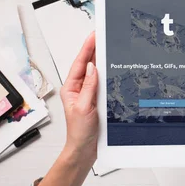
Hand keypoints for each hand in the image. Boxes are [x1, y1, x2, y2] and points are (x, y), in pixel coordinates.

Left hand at [36, 33, 98, 185]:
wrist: (84, 151)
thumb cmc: (79, 133)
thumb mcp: (84, 108)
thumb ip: (89, 87)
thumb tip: (92, 67)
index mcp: (71, 88)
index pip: (79, 63)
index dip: (87, 48)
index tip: (94, 35)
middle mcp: (79, 88)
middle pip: (87, 64)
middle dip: (95, 49)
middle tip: (103, 34)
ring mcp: (88, 94)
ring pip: (96, 72)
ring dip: (102, 59)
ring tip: (109, 44)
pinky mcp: (97, 100)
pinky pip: (103, 83)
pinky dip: (108, 73)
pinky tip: (114, 66)